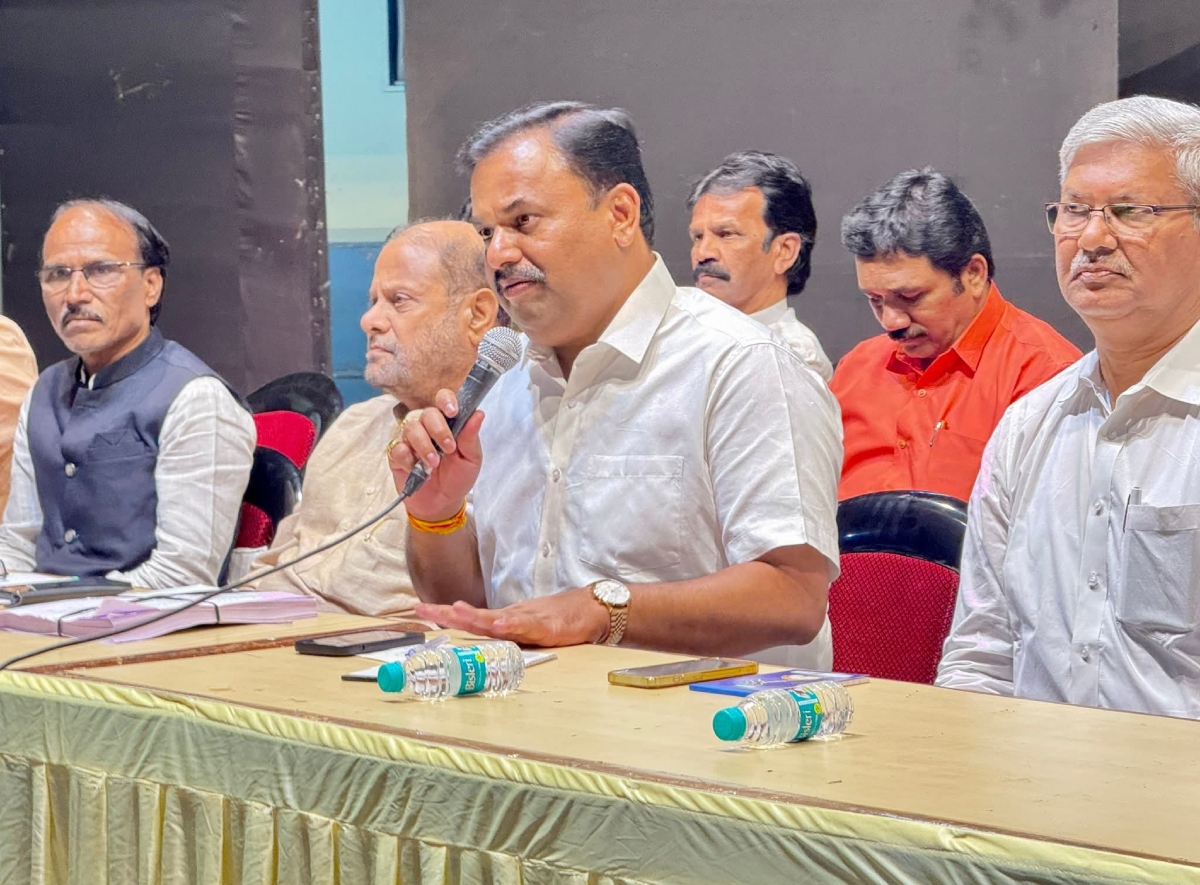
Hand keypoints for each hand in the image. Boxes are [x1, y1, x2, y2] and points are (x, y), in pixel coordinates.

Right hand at [387, 388, 483, 520]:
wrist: (442, 504)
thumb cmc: (458, 478)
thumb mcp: (471, 460)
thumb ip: (471, 437)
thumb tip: (478, 413)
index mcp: (448, 424)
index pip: (443, 400)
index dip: (446, 401)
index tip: (452, 412)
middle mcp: (428, 428)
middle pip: (427, 413)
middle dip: (438, 429)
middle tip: (449, 449)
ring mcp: (411, 441)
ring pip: (411, 428)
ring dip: (424, 446)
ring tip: (433, 464)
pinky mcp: (397, 455)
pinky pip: (397, 448)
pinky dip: (407, 458)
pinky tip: (415, 469)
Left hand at [415, 587, 608, 646]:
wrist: (589, 608)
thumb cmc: (557, 619)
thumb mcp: (525, 627)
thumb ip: (505, 632)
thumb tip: (482, 638)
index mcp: (504, 620)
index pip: (470, 618)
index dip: (446, 614)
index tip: (421, 610)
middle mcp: (511, 617)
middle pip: (476, 616)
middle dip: (448, 614)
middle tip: (423, 610)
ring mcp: (528, 620)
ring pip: (498, 619)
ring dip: (476, 616)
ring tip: (455, 611)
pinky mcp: (547, 628)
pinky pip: (528, 627)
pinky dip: (514, 625)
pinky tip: (502, 625)